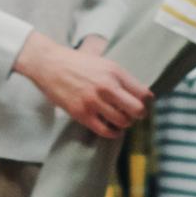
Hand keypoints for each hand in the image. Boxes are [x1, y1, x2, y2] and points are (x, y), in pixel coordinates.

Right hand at [13, 32, 150, 138]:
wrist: (48, 64)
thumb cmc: (78, 63)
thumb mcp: (105, 63)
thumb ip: (122, 77)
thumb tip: (142, 93)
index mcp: (115, 72)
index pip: (144, 94)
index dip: (147, 102)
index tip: (143, 104)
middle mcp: (107, 86)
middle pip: (137, 109)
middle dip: (139, 114)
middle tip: (135, 115)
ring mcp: (93, 101)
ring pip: (123, 121)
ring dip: (125, 123)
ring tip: (121, 120)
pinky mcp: (81, 113)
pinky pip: (104, 130)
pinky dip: (113, 133)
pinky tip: (114, 130)